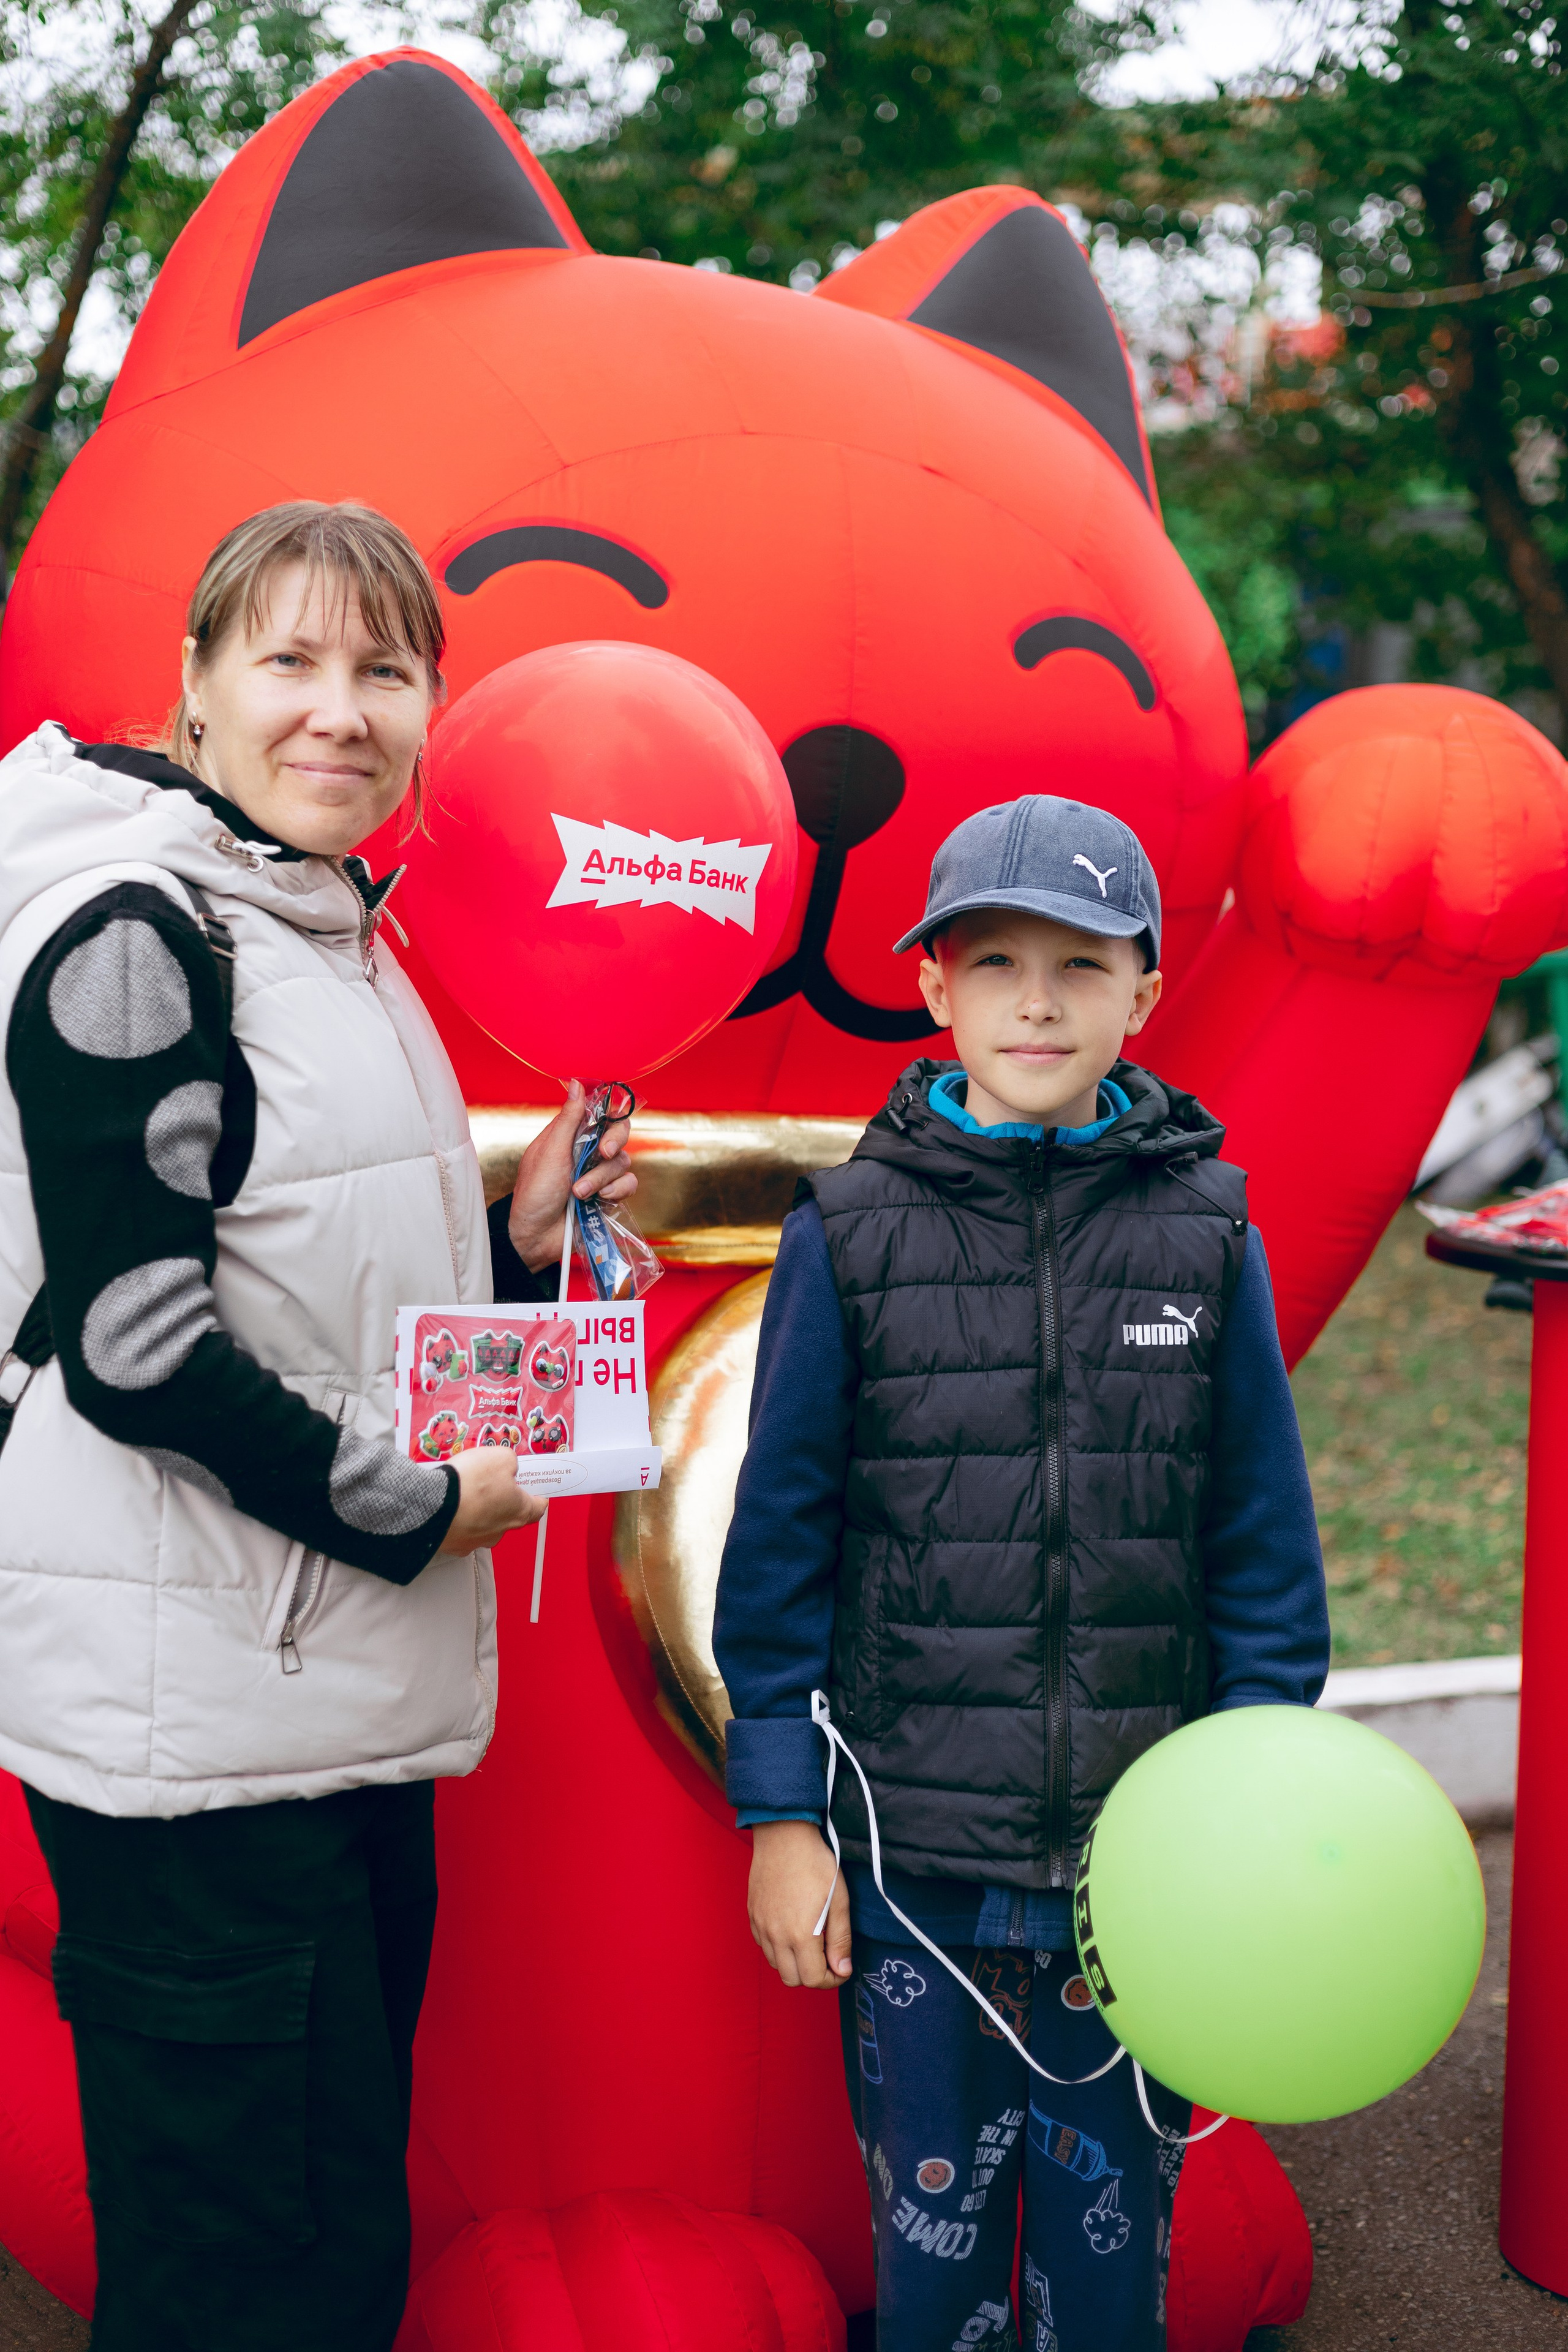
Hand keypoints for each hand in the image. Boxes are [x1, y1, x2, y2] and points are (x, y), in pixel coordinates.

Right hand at [442, 1445, 543, 1554]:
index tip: (535, 1490)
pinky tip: (451, 1504)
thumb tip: (508, 1466)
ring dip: (479, 1509)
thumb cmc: (469, 1483)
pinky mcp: (456, 1544)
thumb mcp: (500, 1457)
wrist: (432, 1504)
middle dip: (502, 1498)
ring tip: (465, 1491)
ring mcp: (478, 1540)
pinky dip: (459, 1518)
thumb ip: (509, 1462)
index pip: (538, 1508)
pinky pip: (462, 1529)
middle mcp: (501, 1531)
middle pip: (509, 1514)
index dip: (537, 1496)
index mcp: (519, 1511)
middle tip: (490, 1482)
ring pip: (484, 1523)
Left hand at [508, 1079, 636, 1273]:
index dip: (610, 1114)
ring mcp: (599, 1174)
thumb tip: (576, 1083)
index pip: (601, 1113)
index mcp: (571, 1136)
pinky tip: (598, 1201)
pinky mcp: (609, 1196)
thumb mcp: (550, 1151)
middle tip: (603, 1153)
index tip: (607, 1121)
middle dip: (614, 1143)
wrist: (536, 1235)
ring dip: (601, 1178)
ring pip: (624, 1162)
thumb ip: (569, 1119)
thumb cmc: (535, 1191)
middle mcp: (588, 1152)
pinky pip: (628, 1184)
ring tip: (578, 1192)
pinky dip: (615, 1192)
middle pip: (620, 1133)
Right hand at [748, 1820, 851, 1987]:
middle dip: (813, 1975)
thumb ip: (840, 1940)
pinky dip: (778, 1948)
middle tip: (827, 1957)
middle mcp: (776, 1936)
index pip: (814, 1979)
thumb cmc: (815, 1864)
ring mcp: (761, 1926)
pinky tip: (791, 1929)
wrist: (784, 1836)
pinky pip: (764, 1946)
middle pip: (792, 1979)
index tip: (842, 1967)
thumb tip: (842, 1969)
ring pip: (776, 1965)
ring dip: (794, 1963)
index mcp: (801, 1935)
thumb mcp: (839, 1900)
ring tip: (810, 1941)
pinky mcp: (753, 1916)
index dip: (832, 1979)